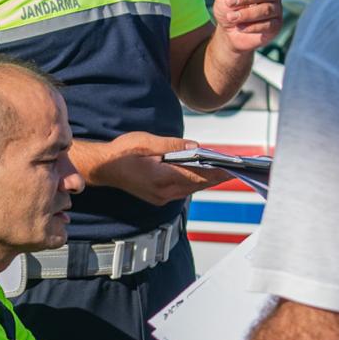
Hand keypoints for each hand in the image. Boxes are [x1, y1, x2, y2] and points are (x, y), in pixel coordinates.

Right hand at [79, 131, 239, 206]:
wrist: (103, 168)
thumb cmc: (122, 152)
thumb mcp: (147, 142)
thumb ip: (173, 145)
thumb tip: (196, 147)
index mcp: (161, 177)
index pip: (197, 175)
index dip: (218, 171)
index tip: (234, 168)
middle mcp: (164, 192)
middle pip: (198, 184)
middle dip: (217, 175)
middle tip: (236, 167)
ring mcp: (161, 197)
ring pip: (192, 189)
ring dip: (207, 180)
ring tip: (225, 170)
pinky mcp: (159, 197)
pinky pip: (183, 190)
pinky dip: (195, 182)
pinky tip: (203, 173)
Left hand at [212, 0, 281, 53]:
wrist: (229, 33)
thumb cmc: (229, 10)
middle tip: (229, 2)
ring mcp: (276, 9)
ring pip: (266, 9)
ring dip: (246, 14)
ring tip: (231, 17)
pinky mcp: (276, 25)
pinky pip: (268, 24)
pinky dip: (252, 26)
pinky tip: (240, 27)